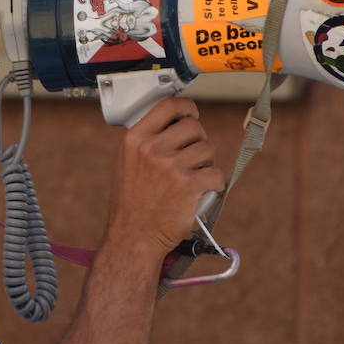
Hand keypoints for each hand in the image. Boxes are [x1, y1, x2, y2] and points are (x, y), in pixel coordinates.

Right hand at [103, 97, 223, 259]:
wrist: (134, 237)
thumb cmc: (132, 203)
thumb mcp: (127, 163)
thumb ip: (147, 140)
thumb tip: (174, 122)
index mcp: (135, 140)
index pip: (168, 106)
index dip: (186, 107)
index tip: (192, 113)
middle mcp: (151, 149)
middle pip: (193, 126)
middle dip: (199, 139)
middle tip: (194, 156)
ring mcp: (170, 167)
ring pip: (207, 150)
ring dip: (206, 163)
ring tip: (194, 177)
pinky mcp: (188, 186)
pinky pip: (216, 174)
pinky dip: (216, 183)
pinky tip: (205, 189)